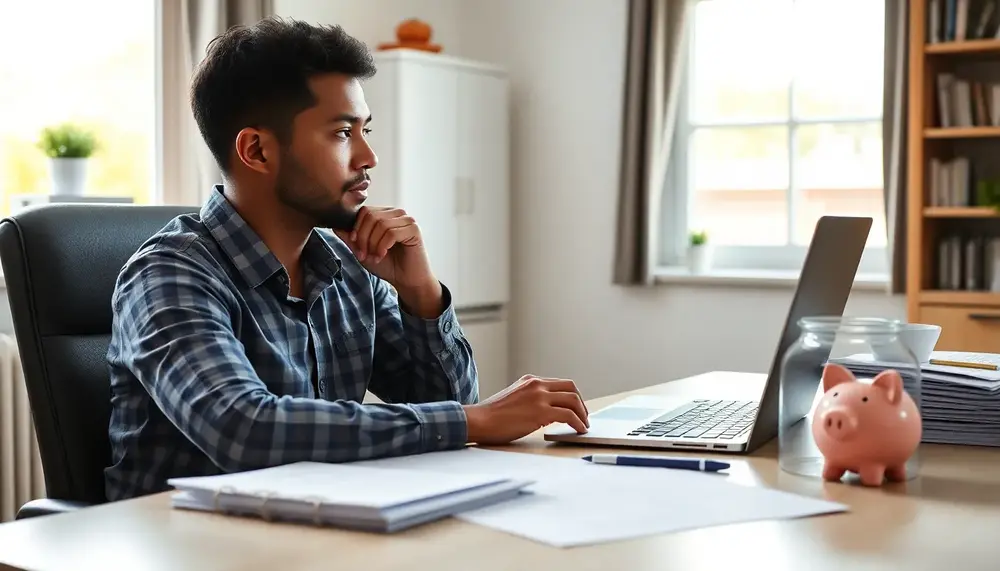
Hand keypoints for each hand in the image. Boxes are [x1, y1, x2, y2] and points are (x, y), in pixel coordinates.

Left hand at [334, 206, 438, 293]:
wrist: (406, 281)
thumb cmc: (387, 265)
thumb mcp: (363, 251)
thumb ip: (350, 238)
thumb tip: (335, 224)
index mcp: (385, 215)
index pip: (364, 211)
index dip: (356, 228)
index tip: (355, 246)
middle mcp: (397, 214)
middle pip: (370, 216)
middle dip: (363, 238)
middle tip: (364, 254)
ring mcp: (407, 220)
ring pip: (380, 224)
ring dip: (373, 244)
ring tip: (375, 257)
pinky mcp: (414, 230)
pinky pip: (391, 233)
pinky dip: (382, 246)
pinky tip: (382, 256)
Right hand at [463, 375, 589, 444]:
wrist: (479, 420)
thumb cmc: (491, 416)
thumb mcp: (512, 398)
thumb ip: (528, 399)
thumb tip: (543, 411)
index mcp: (530, 380)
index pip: (559, 383)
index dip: (571, 396)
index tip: (576, 407)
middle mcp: (536, 384)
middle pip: (571, 388)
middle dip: (581, 403)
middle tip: (584, 416)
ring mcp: (539, 397)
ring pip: (573, 400)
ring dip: (582, 414)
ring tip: (584, 425)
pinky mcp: (541, 412)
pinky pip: (569, 415)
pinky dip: (578, 423)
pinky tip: (579, 430)